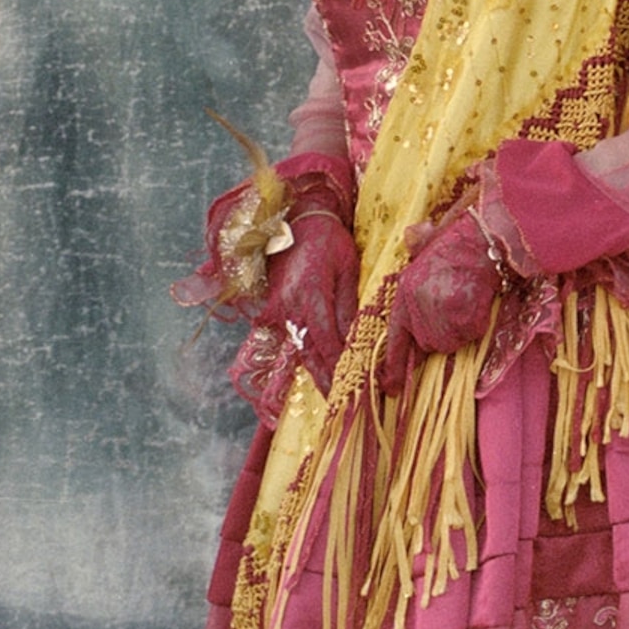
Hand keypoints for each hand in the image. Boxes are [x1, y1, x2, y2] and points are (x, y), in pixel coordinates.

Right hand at [260, 205, 360, 390]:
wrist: (295, 223)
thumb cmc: (328, 243)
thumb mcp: (348, 269)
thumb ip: (350, 306)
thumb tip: (358, 341)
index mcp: (310, 297)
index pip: (328, 344)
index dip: (341, 369)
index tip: (356, 389)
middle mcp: (287, 309)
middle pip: (310, 354)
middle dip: (327, 380)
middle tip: (343, 405)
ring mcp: (275, 311)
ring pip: (298, 349)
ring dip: (316, 371)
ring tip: (333, 395)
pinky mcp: (270, 311)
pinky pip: (289, 338)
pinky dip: (304, 354)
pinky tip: (317, 371)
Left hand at [382, 206, 507, 386]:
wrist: (483, 239)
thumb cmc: (458, 243)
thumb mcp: (427, 250)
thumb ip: (416, 261)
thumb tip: (412, 237)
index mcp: (405, 293)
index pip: (396, 337)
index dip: (393, 366)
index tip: (391, 388)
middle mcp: (418, 307)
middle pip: (428, 343)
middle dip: (441, 333)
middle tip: (454, 308)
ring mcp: (440, 316)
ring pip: (451, 343)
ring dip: (461, 330)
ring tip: (467, 302)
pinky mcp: (464, 320)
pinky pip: (471, 335)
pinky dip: (478, 324)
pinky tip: (478, 303)